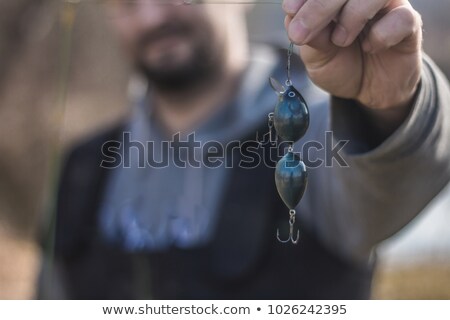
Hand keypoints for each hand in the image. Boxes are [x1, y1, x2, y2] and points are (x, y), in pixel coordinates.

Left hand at [283, 0, 422, 110]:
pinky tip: (370, 47)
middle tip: (301, 32)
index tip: (290, 9)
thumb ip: (308, 34)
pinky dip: (381, 34)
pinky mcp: (409, 24)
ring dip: (352, 16)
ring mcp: (387, 6)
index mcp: (337, 0)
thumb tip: (293, 13)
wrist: (367, 91)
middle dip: (319, 6)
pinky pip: (402, 18)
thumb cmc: (341, 65)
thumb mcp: (316, 55)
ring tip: (340, 41)